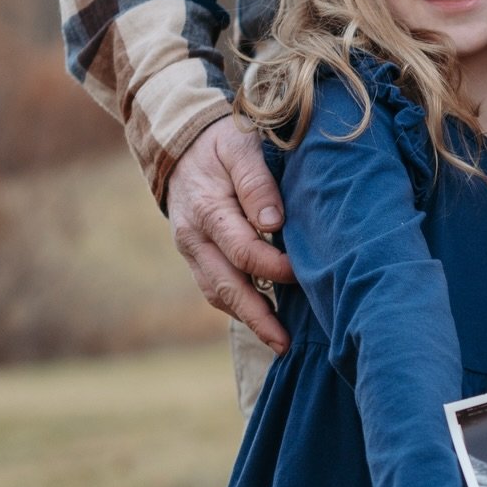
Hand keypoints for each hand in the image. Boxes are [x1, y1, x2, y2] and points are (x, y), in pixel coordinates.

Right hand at [165, 116, 294, 350]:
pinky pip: (215, 289)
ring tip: (280, 342)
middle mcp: (194, 238)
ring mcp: (193, 252)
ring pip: (218, 294)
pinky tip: (265, 321)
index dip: (274, 267)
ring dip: (248, 320)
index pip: (242, 250)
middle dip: (257, 317)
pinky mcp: (198, 258)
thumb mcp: (240, 146)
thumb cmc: (221, 142)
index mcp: (206, 209)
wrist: (182, 145)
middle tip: (286, 344)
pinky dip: (238, 308)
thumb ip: (257, 182)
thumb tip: (275, 222)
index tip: (304, 272)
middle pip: (225, 286)